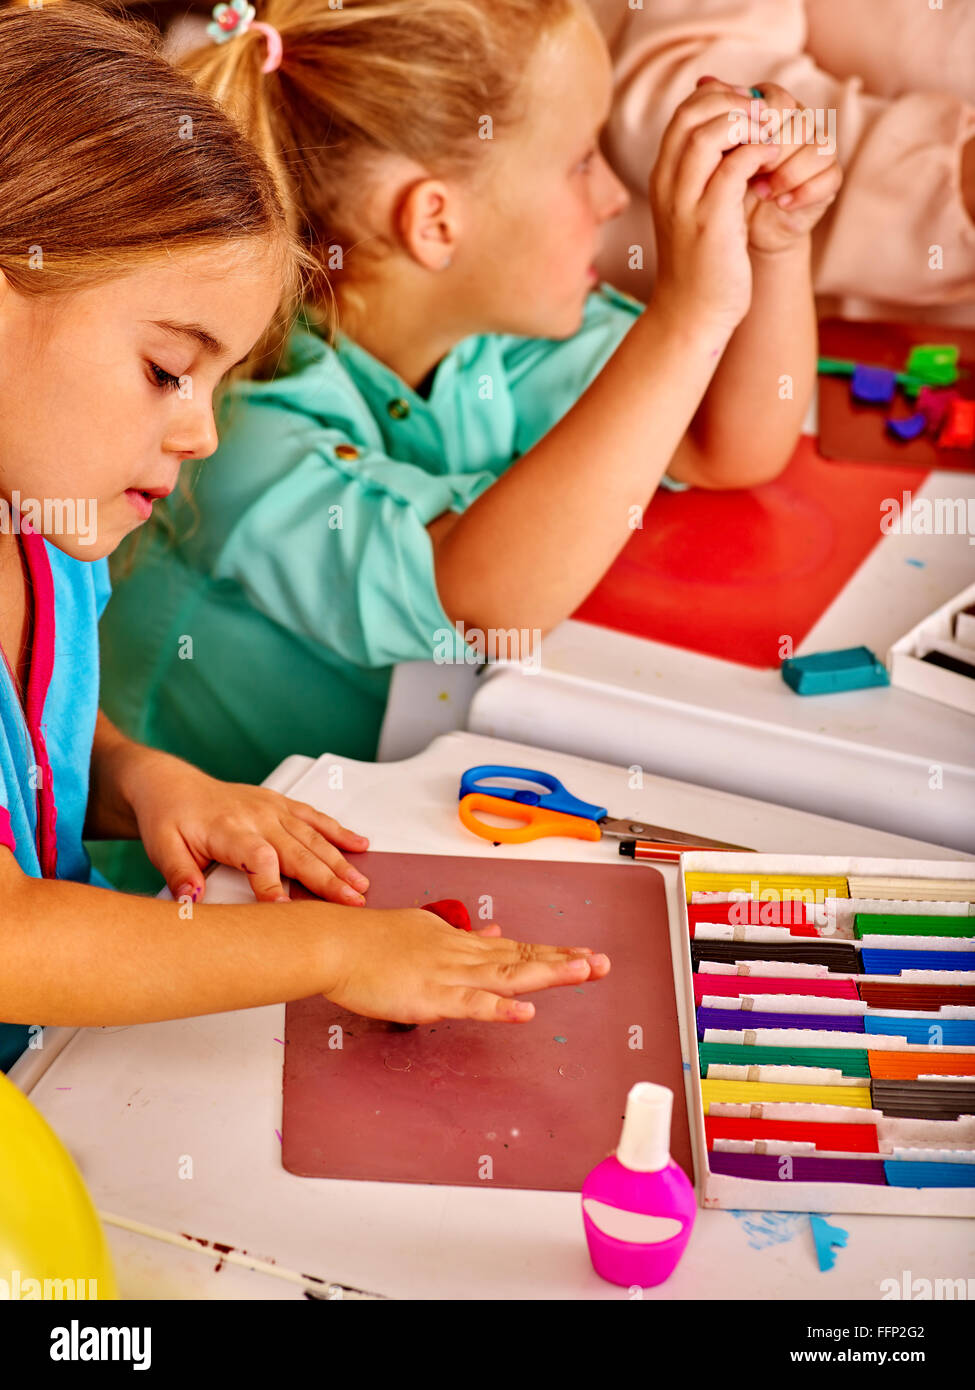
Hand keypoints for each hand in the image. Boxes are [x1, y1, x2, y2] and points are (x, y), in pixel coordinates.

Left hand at [124, 748, 370, 904]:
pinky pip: (314, 817)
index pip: (257, 857)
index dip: (273, 883)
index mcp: (227, 829)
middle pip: (297, 850)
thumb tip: (192, 899)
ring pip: (312, 837)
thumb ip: (179, 874)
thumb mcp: (161, 847)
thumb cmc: (169, 817)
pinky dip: (338, 831)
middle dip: (327, 878)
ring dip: (339, 861)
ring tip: (360, 884)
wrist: (172, 785)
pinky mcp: (280, 805)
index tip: (285, 910)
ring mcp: (271, 809)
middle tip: (350, 902)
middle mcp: (255, 816)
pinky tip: (360, 845)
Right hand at [318, 907, 610, 1023]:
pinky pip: (471, 1004)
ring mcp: (449, 975)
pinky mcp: (430, 996)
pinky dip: (499, 1008)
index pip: (516, 949)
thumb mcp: (424, 930)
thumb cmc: (370, 941)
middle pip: (521, 959)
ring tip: (582, 973)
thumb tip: (494, 932)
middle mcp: (462, 955)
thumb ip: (461, 937)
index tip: (585, 955)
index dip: (552, 953)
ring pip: (506, 976)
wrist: (335, 944)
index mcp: (461, 943)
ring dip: (546, 974)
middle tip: (603, 964)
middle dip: (564, 962)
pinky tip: (525, 1012)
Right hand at [649, 82, 776, 336]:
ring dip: (746, 123)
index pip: (684, 112)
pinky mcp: (711, 220)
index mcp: (663, 178)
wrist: (692, 312)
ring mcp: (686, 201)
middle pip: (692, 113)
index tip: (750, 111)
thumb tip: (733, 131)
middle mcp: (668, 184)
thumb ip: (707, 171)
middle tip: (764, 115)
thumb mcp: (697, 209)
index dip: (721, 98)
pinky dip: (758, 151)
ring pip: (708, 132)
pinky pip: (735, 165)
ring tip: (771, 133)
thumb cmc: (701, 261)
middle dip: (734, 103)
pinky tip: (773, 159)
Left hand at [697, 78, 842, 253]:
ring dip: (786, 172)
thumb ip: (714, 117)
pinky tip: (780, 203)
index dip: (757, 121)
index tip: (735, 147)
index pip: (775, 98)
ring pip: (818, 146)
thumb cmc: (727, 187)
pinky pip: (829, 175)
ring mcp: (818, 150)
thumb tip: (702, 81)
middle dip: (771, 149)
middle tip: (749, 172)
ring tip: (760, 192)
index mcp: (774, 110)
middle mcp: (800, 124)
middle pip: (799, 120)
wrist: (741, 232)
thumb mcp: (717, 153)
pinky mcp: (829, 179)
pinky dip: (803, 191)